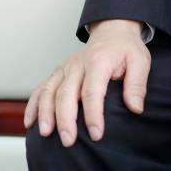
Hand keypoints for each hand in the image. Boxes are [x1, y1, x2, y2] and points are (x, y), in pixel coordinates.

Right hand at [23, 19, 149, 147]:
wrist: (113, 31)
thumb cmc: (125, 48)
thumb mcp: (139, 60)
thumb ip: (137, 83)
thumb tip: (135, 107)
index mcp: (99, 61)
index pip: (92, 90)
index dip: (93, 114)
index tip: (96, 133)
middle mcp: (78, 64)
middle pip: (66, 93)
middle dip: (66, 119)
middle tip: (69, 140)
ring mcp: (66, 67)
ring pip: (50, 90)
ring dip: (46, 112)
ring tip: (46, 132)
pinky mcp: (59, 72)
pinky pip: (42, 87)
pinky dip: (34, 104)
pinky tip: (30, 121)